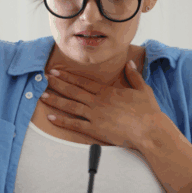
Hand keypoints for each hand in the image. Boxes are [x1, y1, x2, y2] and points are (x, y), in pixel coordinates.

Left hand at [40, 60, 163, 150]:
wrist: (149, 130)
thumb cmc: (148, 111)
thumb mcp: (142, 89)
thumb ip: (133, 75)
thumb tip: (129, 62)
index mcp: (107, 92)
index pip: (83, 82)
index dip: (68, 76)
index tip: (57, 71)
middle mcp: (98, 102)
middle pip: (73, 91)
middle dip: (57, 84)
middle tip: (44, 79)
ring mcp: (95, 116)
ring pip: (71, 106)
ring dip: (55, 101)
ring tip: (42, 96)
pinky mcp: (95, 130)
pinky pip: (75, 125)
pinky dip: (62, 121)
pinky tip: (51, 118)